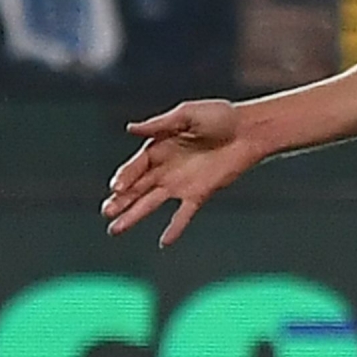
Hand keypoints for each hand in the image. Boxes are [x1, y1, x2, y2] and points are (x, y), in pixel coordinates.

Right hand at [103, 99, 262, 246]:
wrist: (250, 130)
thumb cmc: (220, 116)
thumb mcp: (187, 114)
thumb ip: (160, 124)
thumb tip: (130, 128)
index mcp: (159, 147)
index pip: (135, 167)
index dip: (125, 177)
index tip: (116, 188)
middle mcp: (166, 168)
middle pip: (137, 187)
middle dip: (120, 200)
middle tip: (106, 212)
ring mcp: (181, 182)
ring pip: (152, 202)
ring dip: (134, 215)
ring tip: (115, 229)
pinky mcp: (199, 193)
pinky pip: (183, 214)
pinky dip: (175, 227)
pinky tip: (164, 242)